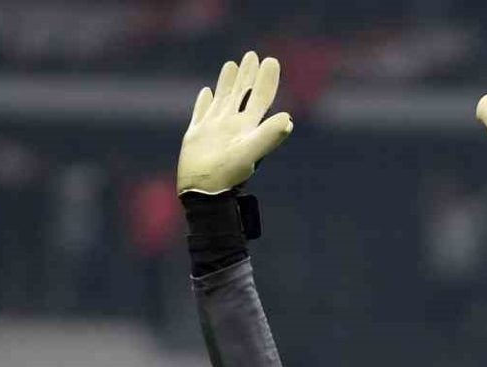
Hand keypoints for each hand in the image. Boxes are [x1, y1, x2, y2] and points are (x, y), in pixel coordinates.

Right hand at [176, 51, 293, 194]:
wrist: (203, 192)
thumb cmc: (227, 174)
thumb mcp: (250, 152)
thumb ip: (268, 135)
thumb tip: (289, 119)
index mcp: (247, 126)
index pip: (261, 98)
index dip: (267, 79)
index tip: (271, 60)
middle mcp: (232, 125)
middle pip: (243, 94)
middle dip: (248, 75)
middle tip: (252, 55)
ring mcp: (215, 129)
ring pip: (223, 99)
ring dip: (228, 82)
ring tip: (232, 64)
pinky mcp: (197, 135)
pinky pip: (202, 112)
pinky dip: (204, 101)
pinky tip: (206, 92)